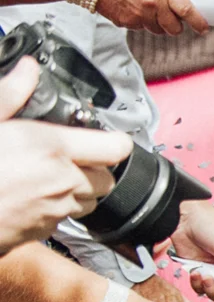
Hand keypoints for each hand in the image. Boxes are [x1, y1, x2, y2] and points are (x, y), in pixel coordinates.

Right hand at [0, 60, 128, 251]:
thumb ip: (9, 95)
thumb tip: (27, 70)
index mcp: (51, 148)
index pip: (115, 147)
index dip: (113, 140)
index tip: (103, 137)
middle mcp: (61, 181)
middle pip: (107, 178)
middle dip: (95, 167)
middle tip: (68, 156)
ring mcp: (53, 210)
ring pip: (89, 201)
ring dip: (79, 190)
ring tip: (48, 175)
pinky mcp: (42, 231)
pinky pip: (65, 219)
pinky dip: (56, 208)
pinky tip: (31, 195)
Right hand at [96, 0, 207, 36]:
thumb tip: (188, 1)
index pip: (186, 10)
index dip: (198, 22)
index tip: (204, 28)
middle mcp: (152, 4)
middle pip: (174, 28)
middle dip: (176, 27)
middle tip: (173, 20)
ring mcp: (139, 16)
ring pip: (158, 31)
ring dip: (158, 25)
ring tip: (149, 10)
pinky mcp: (127, 24)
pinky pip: (142, 29)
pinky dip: (141, 23)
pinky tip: (134, 10)